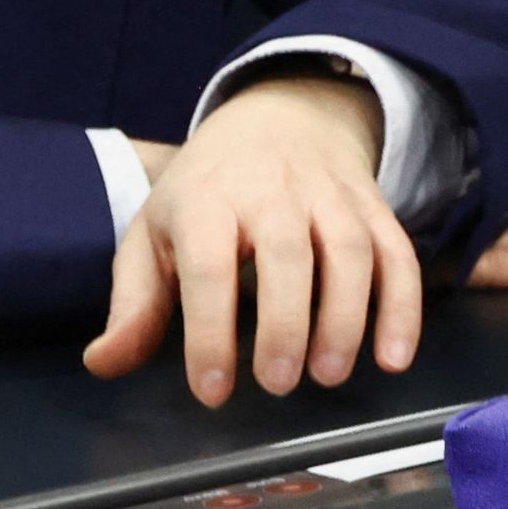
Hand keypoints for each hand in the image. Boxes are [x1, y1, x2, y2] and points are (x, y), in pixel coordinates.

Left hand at [82, 77, 422, 406]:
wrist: (276, 117)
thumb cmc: (206, 192)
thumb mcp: (154, 235)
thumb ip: (134, 305)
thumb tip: (103, 362)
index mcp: (207, 199)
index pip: (208, 263)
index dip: (210, 329)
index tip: (212, 390)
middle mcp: (272, 191)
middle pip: (288, 253)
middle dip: (286, 323)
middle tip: (277, 384)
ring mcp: (330, 197)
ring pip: (351, 252)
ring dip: (347, 318)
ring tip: (328, 375)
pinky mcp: (373, 208)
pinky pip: (398, 254)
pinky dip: (403, 306)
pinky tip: (394, 355)